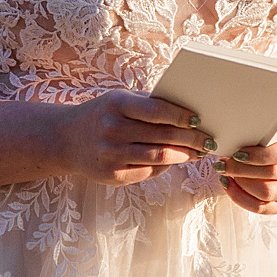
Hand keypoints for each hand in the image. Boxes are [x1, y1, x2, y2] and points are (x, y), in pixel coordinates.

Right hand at [58, 90, 209, 184]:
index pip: (157, 111)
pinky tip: (176, 161)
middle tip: (209, 140)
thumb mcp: (119, 100)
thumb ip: (149, 104)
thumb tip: (189, 112)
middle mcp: (113, 129)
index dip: (182, 116)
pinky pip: (148, 172)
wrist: (66, 139)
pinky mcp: (113, 176)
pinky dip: (166, 167)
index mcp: (117, 104)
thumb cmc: (103, 114)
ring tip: (198, 152)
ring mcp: (111, 155)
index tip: (200, 119)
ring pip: (159, 157)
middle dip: (191, 139)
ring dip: (184, 156)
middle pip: (163, 136)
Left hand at [220, 122, 276, 215]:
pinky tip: (231, 186)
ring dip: (241, 184)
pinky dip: (242, 198)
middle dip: (242, 169)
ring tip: (226, 174)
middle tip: (224, 163)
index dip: (259, 155)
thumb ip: (263, 129)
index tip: (238, 153)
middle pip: (273, 174)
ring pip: (267, 193)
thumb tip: (234, 135)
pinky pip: (263, 208)